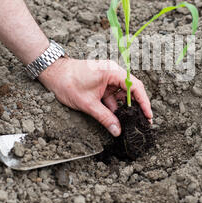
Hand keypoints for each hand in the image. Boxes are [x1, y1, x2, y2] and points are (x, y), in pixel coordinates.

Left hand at [38, 57, 152, 136]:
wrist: (53, 74)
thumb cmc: (68, 82)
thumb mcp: (88, 103)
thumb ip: (104, 117)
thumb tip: (117, 131)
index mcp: (112, 72)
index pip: (135, 86)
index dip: (144, 102)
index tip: (148, 115)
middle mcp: (113, 72)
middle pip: (131, 90)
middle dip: (137, 106)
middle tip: (143, 122)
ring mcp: (108, 78)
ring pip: (122, 94)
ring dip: (125, 108)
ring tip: (130, 123)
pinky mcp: (102, 83)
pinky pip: (113, 95)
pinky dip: (115, 106)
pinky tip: (116, 119)